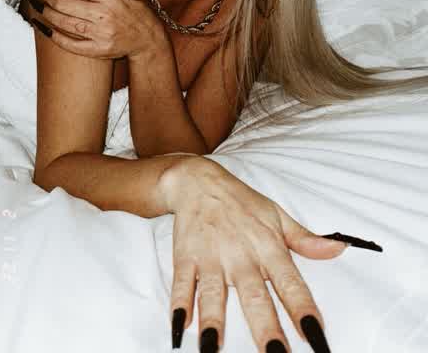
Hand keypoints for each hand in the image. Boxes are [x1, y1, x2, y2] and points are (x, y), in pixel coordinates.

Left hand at [24, 0, 163, 60]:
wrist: (149, 40)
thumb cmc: (138, 9)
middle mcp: (104, 14)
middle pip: (63, 3)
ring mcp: (99, 34)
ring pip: (62, 22)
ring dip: (43, 11)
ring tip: (33, 1)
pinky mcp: (97, 50)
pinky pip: (68, 43)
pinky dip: (51, 35)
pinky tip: (41, 25)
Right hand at [159, 156, 347, 352]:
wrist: (199, 181)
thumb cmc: (242, 202)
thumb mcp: (276, 215)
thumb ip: (305, 239)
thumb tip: (339, 248)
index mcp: (267, 246)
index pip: (290, 283)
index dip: (303, 310)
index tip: (316, 338)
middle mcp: (240, 254)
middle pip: (254, 296)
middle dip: (265, 328)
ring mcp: (210, 256)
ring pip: (213, 293)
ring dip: (214, 321)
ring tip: (213, 348)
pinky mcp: (185, 256)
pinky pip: (181, 283)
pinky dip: (179, 305)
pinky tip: (179, 327)